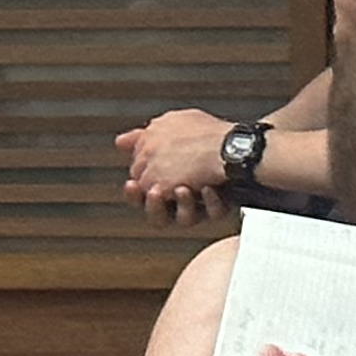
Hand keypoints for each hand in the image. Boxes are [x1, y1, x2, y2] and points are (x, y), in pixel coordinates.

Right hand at [115, 113, 230, 229]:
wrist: (234, 140)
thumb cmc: (200, 139)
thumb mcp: (166, 135)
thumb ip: (141, 141)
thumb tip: (120, 142)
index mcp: (164, 184)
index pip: (142, 197)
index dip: (134, 194)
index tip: (131, 183)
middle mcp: (181, 198)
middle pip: (160, 216)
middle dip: (154, 206)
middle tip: (154, 192)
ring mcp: (201, 205)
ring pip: (185, 220)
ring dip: (182, 205)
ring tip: (183, 189)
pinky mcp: (222, 205)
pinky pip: (213, 213)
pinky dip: (210, 202)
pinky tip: (208, 188)